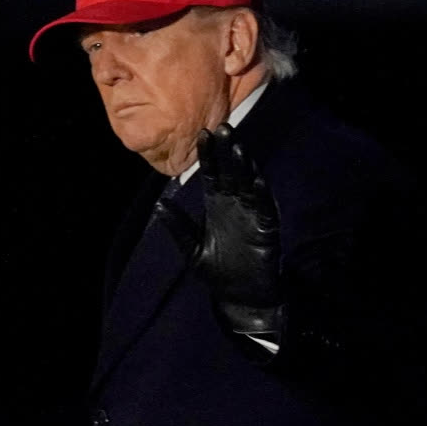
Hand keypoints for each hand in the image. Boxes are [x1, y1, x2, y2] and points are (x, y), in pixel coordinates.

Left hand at [157, 123, 285, 342]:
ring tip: (239, 148)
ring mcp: (252, 213)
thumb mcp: (191, 249)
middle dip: (227, 151)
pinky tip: (255, 182)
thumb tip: (159, 203)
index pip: (211, 173)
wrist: (241, 297)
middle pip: (231, 171)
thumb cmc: (217, 273)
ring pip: (249, 183)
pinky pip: (264, 208)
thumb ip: (178, 226)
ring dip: (245, 166)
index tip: (203, 134)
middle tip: (224, 127)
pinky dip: (260, 195)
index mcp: (216, 205)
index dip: (208, 155)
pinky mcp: (267, 227)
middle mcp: (234, 204)